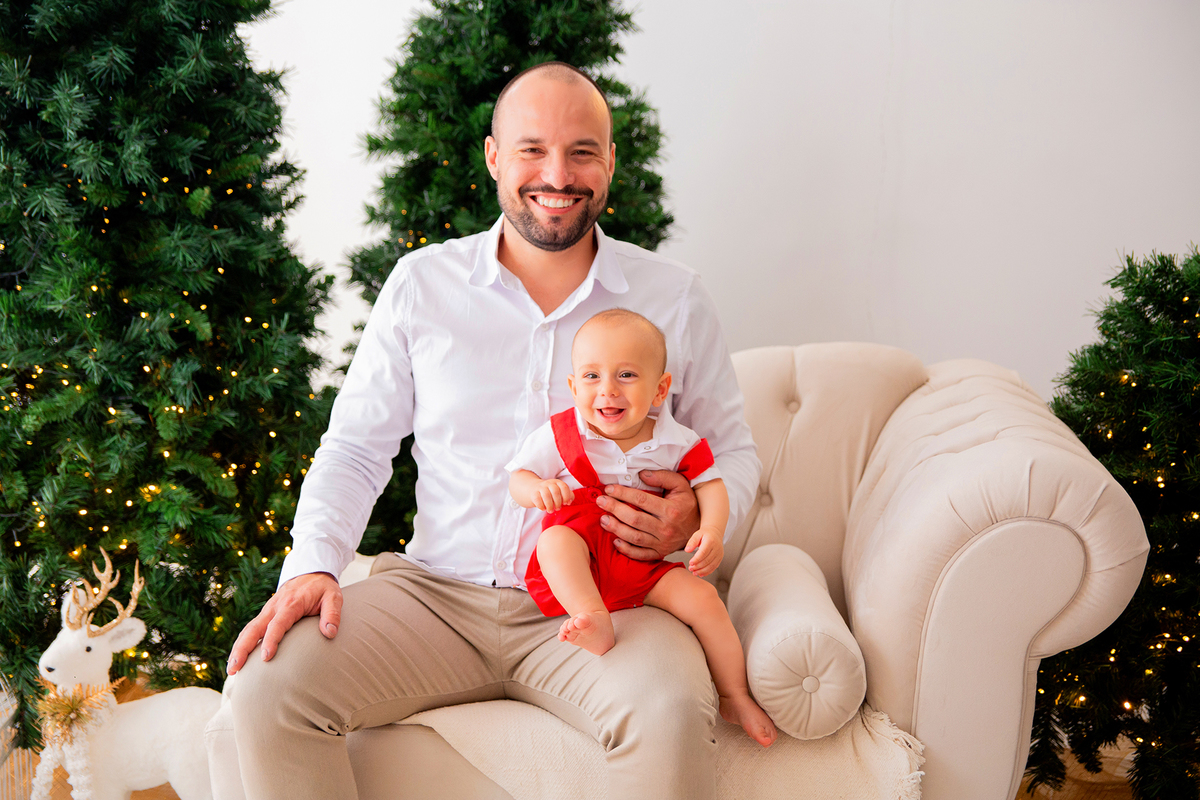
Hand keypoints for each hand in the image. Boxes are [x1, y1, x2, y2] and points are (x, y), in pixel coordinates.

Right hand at [226, 571, 340, 674]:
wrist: (311, 573)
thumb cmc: (323, 589)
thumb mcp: (333, 597)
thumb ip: (332, 614)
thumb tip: (330, 633)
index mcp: (291, 603)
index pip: (278, 624)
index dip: (271, 640)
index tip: (266, 657)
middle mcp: (274, 607)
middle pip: (254, 628)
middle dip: (243, 648)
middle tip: (235, 668)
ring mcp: (268, 611)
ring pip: (248, 629)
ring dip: (238, 648)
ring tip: (231, 669)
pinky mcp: (266, 615)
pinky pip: (251, 629)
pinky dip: (242, 643)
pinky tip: (237, 659)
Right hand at [532, 479, 573, 510]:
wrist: (532, 489)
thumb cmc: (550, 493)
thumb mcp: (559, 492)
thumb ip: (568, 495)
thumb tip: (569, 502)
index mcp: (557, 482)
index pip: (564, 487)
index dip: (566, 496)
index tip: (566, 503)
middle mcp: (549, 483)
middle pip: (555, 492)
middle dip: (558, 502)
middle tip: (558, 509)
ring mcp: (540, 487)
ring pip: (546, 495)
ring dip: (550, 505)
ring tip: (551, 511)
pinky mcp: (533, 493)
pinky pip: (538, 499)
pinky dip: (541, 506)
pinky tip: (543, 509)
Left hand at [599, 469, 699, 560]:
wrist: (700, 529)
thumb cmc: (687, 504)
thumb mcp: (681, 485)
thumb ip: (662, 477)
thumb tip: (642, 474)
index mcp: (671, 510)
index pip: (641, 500)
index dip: (623, 493)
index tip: (609, 489)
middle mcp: (666, 528)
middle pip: (634, 519)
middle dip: (614, 509)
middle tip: (600, 501)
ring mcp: (662, 543)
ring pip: (634, 537)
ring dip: (615, 528)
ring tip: (603, 519)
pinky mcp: (660, 553)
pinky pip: (640, 554)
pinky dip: (626, 549)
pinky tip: (615, 540)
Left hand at [685, 526, 723, 577]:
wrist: (715, 534)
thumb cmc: (705, 534)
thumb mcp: (697, 534)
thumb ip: (692, 542)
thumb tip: (687, 550)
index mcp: (710, 541)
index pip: (703, 552)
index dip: (697, 559)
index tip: (690, 563)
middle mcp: (716, 548)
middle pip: (707, 560)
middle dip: (698, 566)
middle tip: (690, 568)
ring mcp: (719, 554)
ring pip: (711, 565)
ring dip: (702, 571)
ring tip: (694, 572)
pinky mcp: (720, 558)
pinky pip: (714, 567)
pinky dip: (707, 572)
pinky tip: (701, 573)